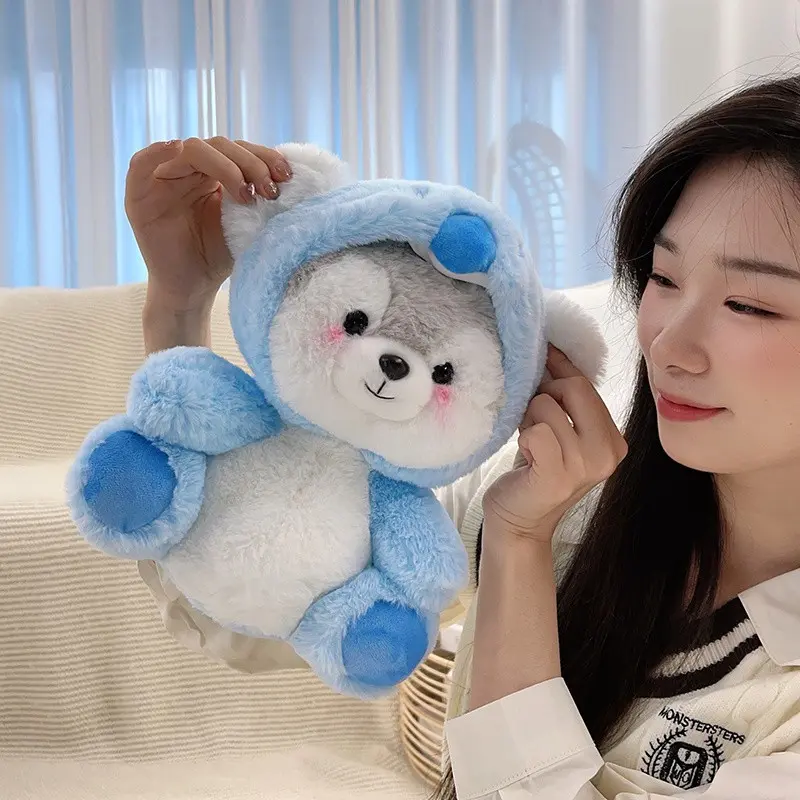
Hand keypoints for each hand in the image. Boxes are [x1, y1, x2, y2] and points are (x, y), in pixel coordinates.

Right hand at [126, 137, 291, 312]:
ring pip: (191, 149)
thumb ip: (258, 195)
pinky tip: (176, 149)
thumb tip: (289, 173)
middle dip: (249, 163)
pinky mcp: (140, 194)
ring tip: (245, 192)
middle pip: (219, 145)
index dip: (263, 156)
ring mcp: (163, 179)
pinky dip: (157, 153)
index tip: (287, 176)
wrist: (193, 288)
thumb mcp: (246, 222)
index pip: (238, 149)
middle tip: (269, 190)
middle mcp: (189, 170)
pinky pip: (141, 164)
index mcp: (214, 172)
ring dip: (223, 164)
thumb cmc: (219, 256)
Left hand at [482, 345, 626, 543]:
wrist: (519, 522)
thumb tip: (549, 347)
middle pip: (571, 387)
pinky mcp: (558, 475)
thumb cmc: (534, 470)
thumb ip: (562, 395)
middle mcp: (608, 452)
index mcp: (613, 439)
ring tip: (530, 445)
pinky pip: (535, 430)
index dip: (558, 367)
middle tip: (531, 422)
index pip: (585, 383)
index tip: (540, 353)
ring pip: (546, 406)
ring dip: (528, 420)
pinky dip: (523, 438)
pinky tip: (526, 458)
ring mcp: (586, 466)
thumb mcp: (557, 429)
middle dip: (542, 396)